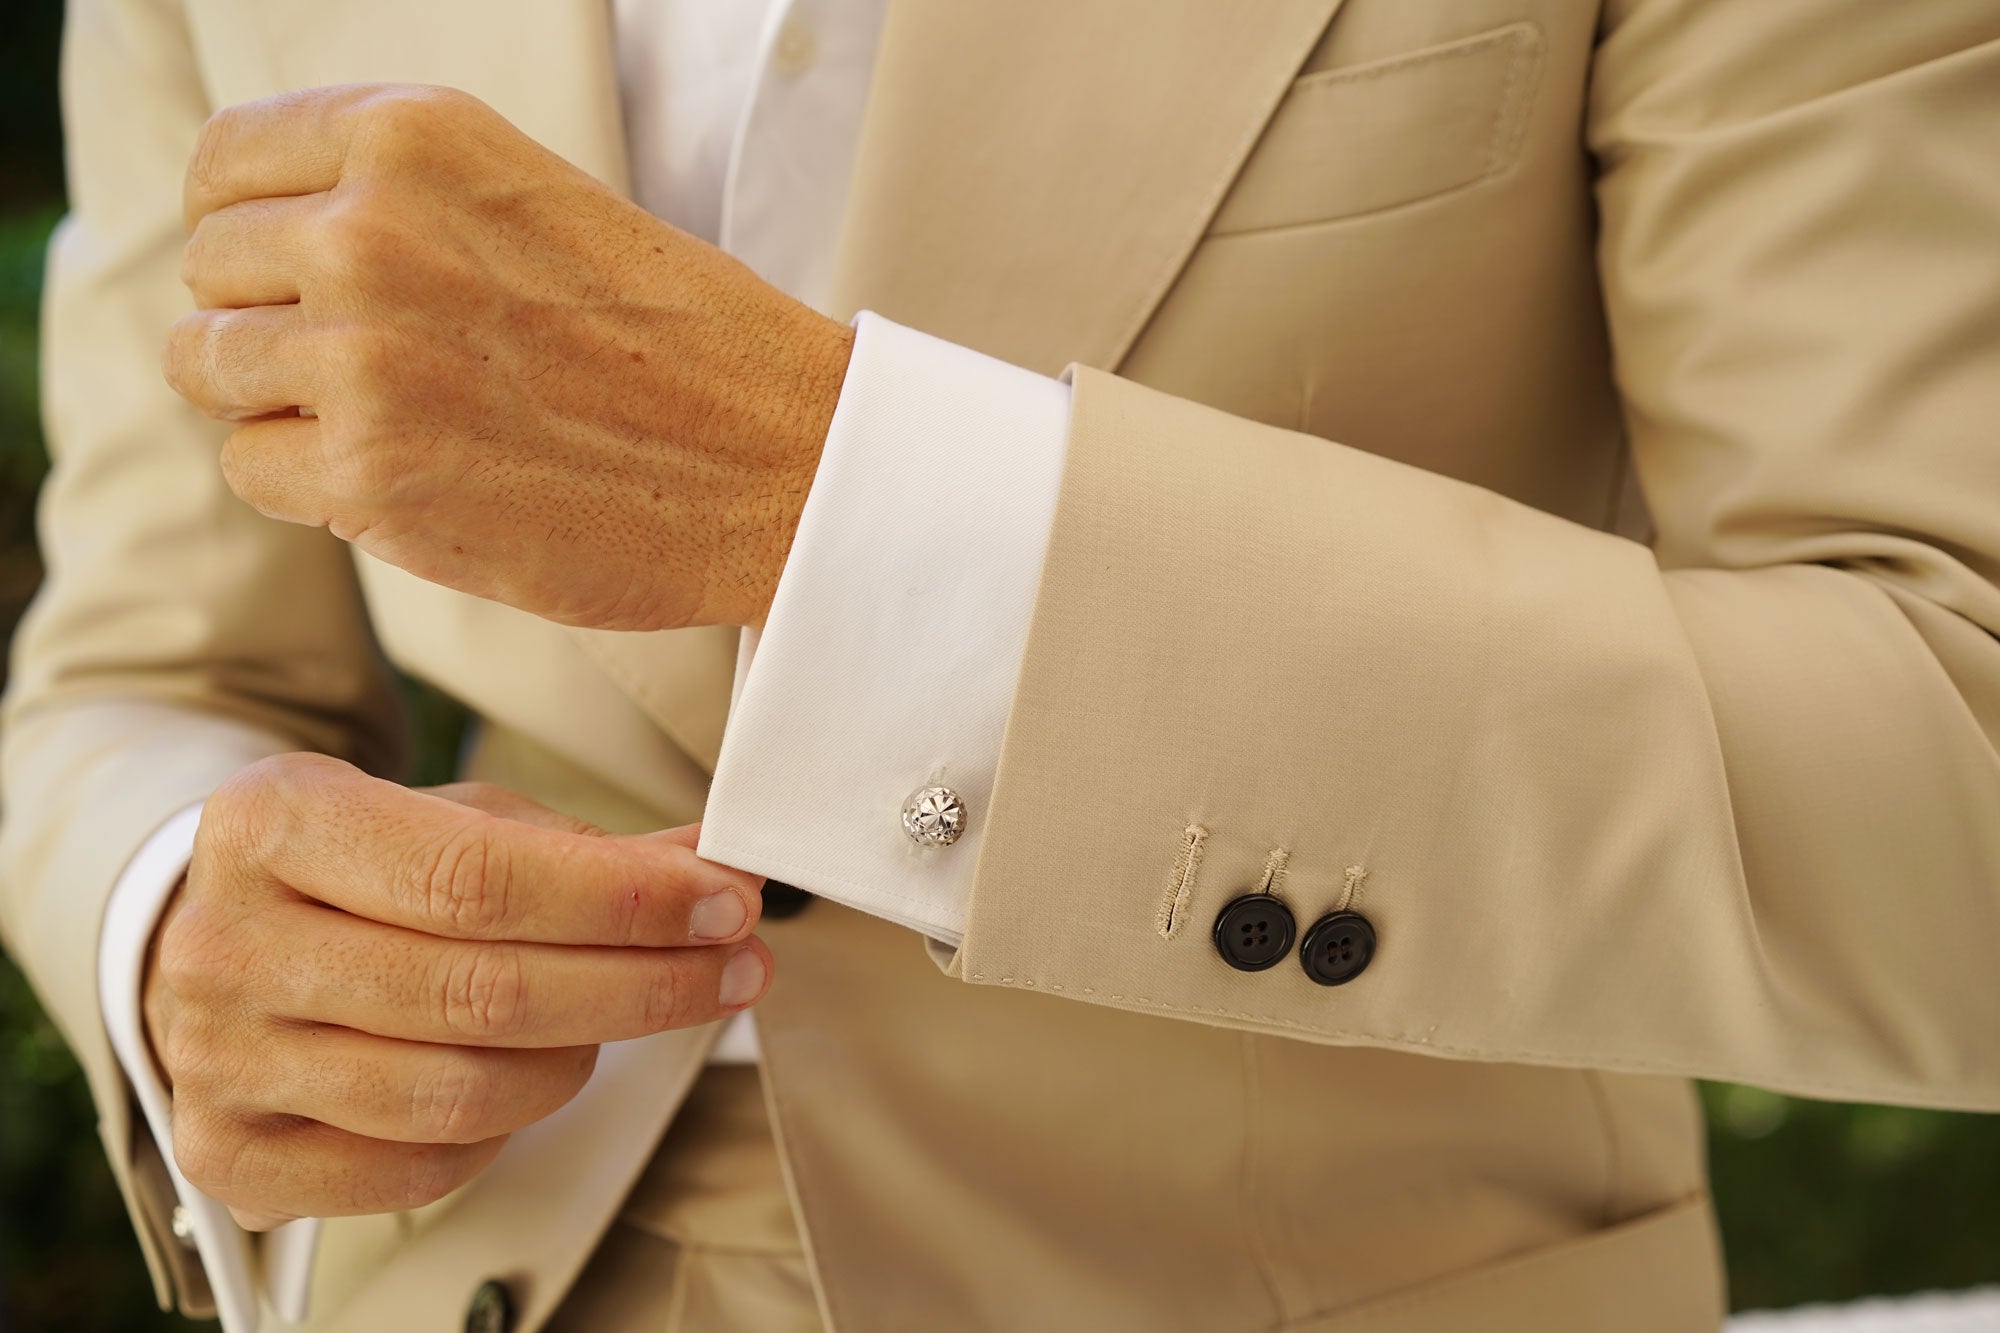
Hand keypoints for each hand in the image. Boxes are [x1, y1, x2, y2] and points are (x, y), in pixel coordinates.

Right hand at [142, 753, 769, 1228]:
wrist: (219, 937)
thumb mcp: (450, 817)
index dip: (620, 901)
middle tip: (733, 964)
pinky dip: (504, 1128)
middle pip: (482, 992)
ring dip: (582, 1057)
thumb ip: (579, 847)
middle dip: (642, 982)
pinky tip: (530, 1074)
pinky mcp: (231, 1156)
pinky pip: (422, 1166)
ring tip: (622, 1012)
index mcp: (275, 824)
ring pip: (463, 1091)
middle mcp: (228, 944)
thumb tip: (712, 866)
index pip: (476, 879)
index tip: (722, 901)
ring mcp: (221, 1060)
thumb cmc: (354, 871)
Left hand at [163, 84, 853, 630]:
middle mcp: (369, 230)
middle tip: (376, 366)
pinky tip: (409, 475)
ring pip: (210, 369)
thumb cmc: (679, 339)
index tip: (293, 275)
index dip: (250, 230)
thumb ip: (398, 201)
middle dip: (274, 322)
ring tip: (394, 421)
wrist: (780, 461)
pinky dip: (313, 482)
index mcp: (414, 136)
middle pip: (212, 272)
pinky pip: (252, 466)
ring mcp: (362, 357)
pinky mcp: (371, 474)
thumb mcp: (534, 199)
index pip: (226, 166)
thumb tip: (263, 247)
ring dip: (285, 403)